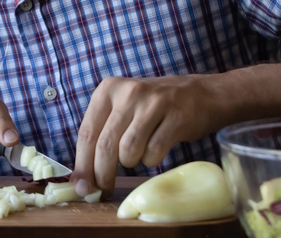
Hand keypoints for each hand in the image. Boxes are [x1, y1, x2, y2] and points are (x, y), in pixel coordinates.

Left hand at [73, 75, 214, 196]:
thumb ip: (101, 134)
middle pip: (105, 144)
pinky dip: (151, 160)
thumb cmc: (151, 108)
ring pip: (128, 149)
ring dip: (130, 162)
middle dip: (102, 173)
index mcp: (107, 89)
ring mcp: (153, 103)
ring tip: (136, 156)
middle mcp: (128, 93)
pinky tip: (154, 152)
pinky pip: (154, 151)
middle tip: (103, 191)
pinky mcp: (177, 117)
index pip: (87, 133)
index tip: (81, 188)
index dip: (82, 164)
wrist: (199, 94)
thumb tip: (83, 178)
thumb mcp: (121, 109)